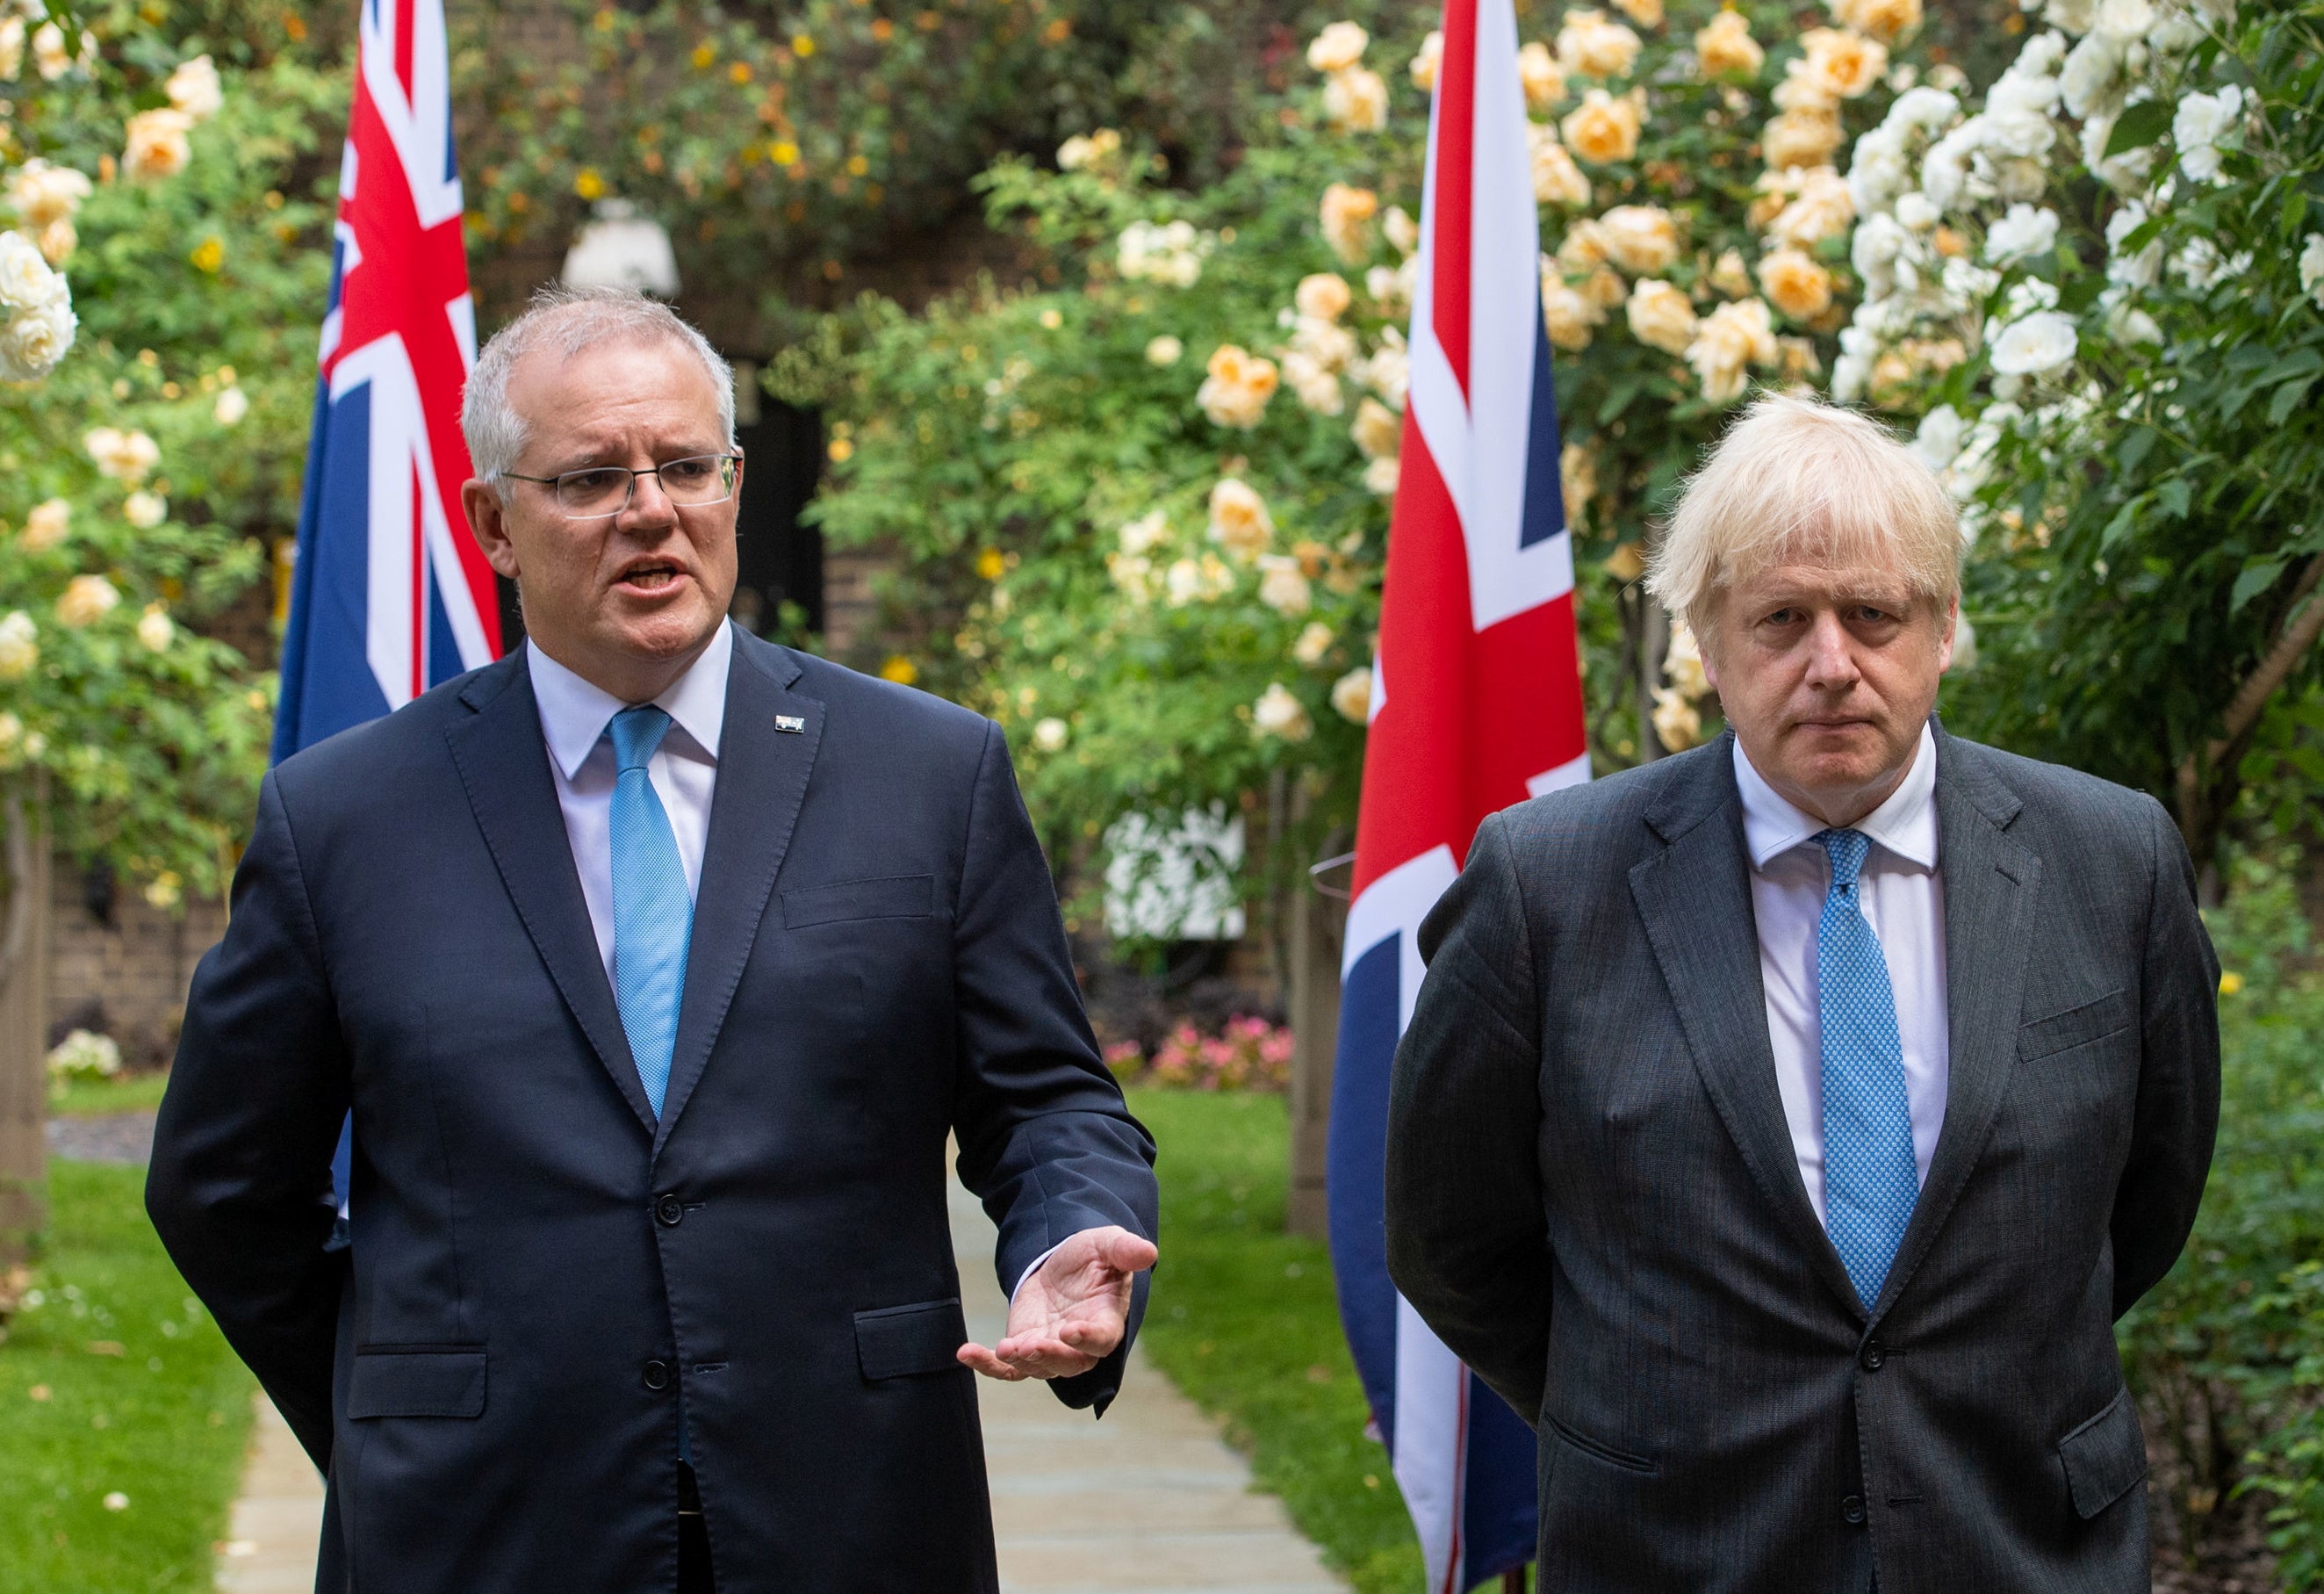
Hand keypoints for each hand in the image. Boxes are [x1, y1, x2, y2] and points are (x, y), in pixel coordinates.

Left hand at [957, 1225, 1157, 1382]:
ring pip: (1038, 1367)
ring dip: (1021, 1361)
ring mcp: (1051, 1348)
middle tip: (1030, 1345)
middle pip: (1069, 1362)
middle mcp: (1079, 1344)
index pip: (1101, 1339)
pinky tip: (966, 1353)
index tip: (1071, 1330)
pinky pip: (1007, 1367)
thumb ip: (1125, 1250)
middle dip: (1050, 1356)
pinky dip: (987, 1365)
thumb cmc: (1093, 1257)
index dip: (1088, 1339)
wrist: (1064, 1265)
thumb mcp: (1107, 1244)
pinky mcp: (1025, 1346)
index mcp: (1106, 1321)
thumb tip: (1149, 1252)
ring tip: (1004, 1348)